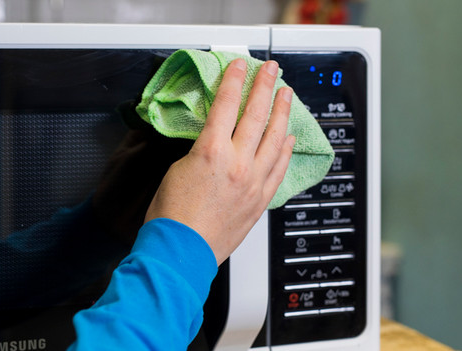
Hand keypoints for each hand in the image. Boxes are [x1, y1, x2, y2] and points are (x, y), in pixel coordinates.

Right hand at [144, 59, 295, 264]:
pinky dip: (286, 150)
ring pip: (275, 139)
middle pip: (257, 116)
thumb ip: (201, 150)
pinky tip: (290, 138)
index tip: (240, 65)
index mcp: (212, 151)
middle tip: (272, 71)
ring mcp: (253, 182)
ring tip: (287, 96)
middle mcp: (237, 163)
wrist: (181, 252)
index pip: (227, 105)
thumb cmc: (171, 216)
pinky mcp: (260, 200)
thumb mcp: (178, 169)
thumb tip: (214, 141)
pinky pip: (279, 168)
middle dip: (266, 87)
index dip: (234, 80)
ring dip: (283, 114)